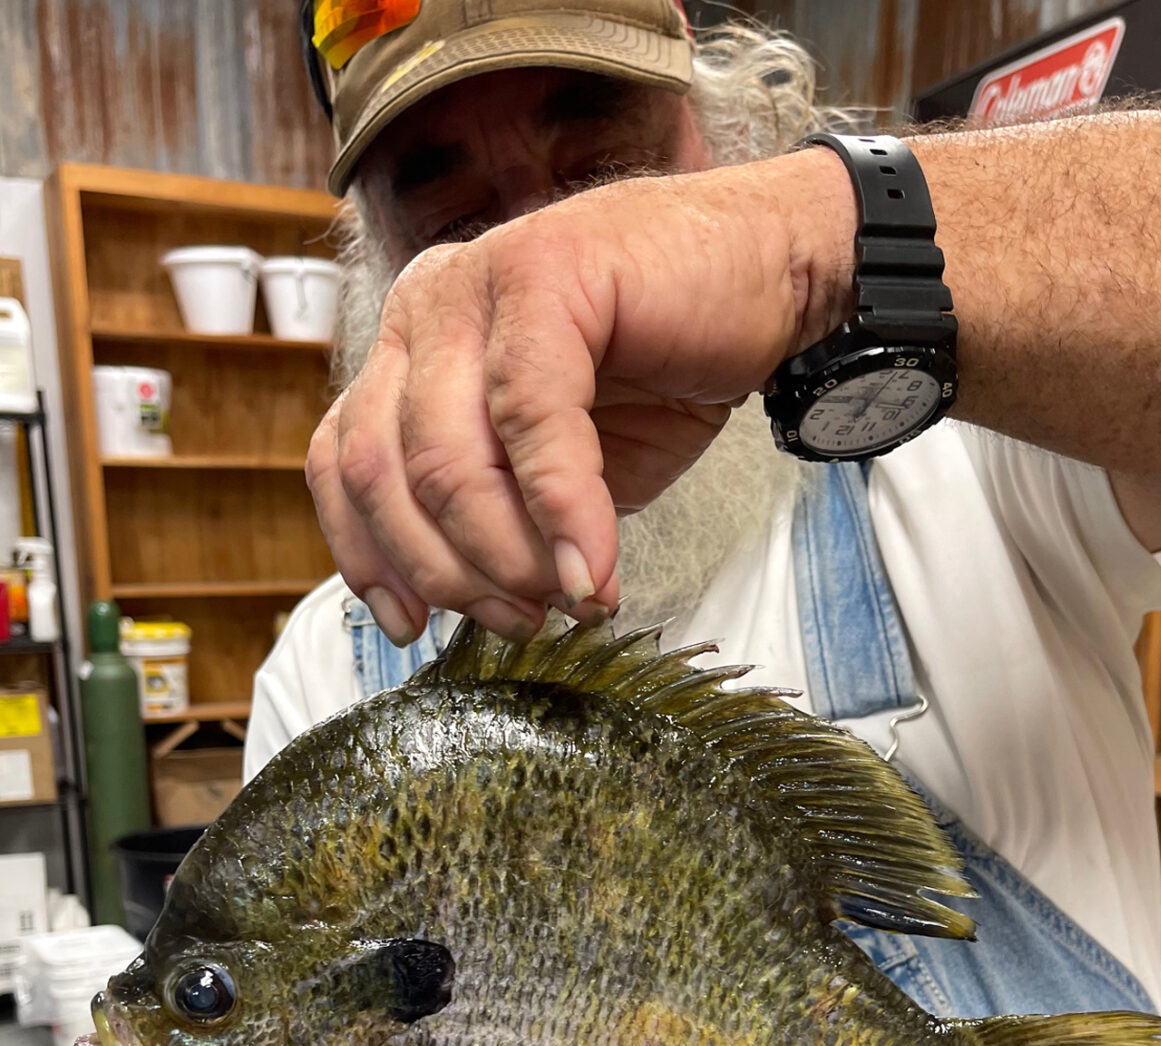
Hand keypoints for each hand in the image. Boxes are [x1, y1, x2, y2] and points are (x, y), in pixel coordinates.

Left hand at [308, 148, 856, 643]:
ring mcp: (478, 282)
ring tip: (567, 599)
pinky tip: (595, 568)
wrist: (777, 269)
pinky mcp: (544, 277)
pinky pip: (531, 422)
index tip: (413, 624)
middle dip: (451, 570)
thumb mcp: (573, 458)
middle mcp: (427, 306)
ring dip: (506, 554)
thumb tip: (475, 597)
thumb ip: (509, 506)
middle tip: (523, 619)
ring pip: (444, 455)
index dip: (370, 555)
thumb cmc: (679, 357)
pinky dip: (563, 514)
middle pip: (385, 470)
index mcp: (416, 346)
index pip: (346, 461)